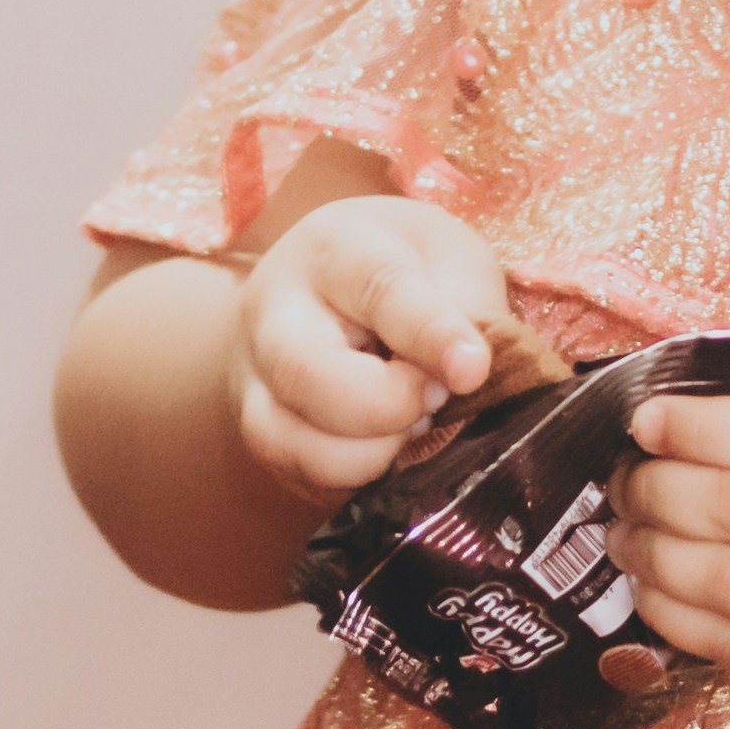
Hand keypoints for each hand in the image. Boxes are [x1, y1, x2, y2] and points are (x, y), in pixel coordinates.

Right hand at [226, 197, 501, 506]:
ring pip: (293, 443)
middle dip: (387, 404)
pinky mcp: (262, 440)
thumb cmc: (406, 268)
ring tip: (413, 419)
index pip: (379, 288)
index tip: (473, 370)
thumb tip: (475, 376)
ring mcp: (254, 382)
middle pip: (306, 373)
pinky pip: (304, 480)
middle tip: (437, 399)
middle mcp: (272, 314)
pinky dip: (359, 479)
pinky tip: (389, 445)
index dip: (431, 334)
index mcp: (330, 248)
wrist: (331, 291)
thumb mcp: (450, 258)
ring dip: (373, 453)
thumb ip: (470, 308)